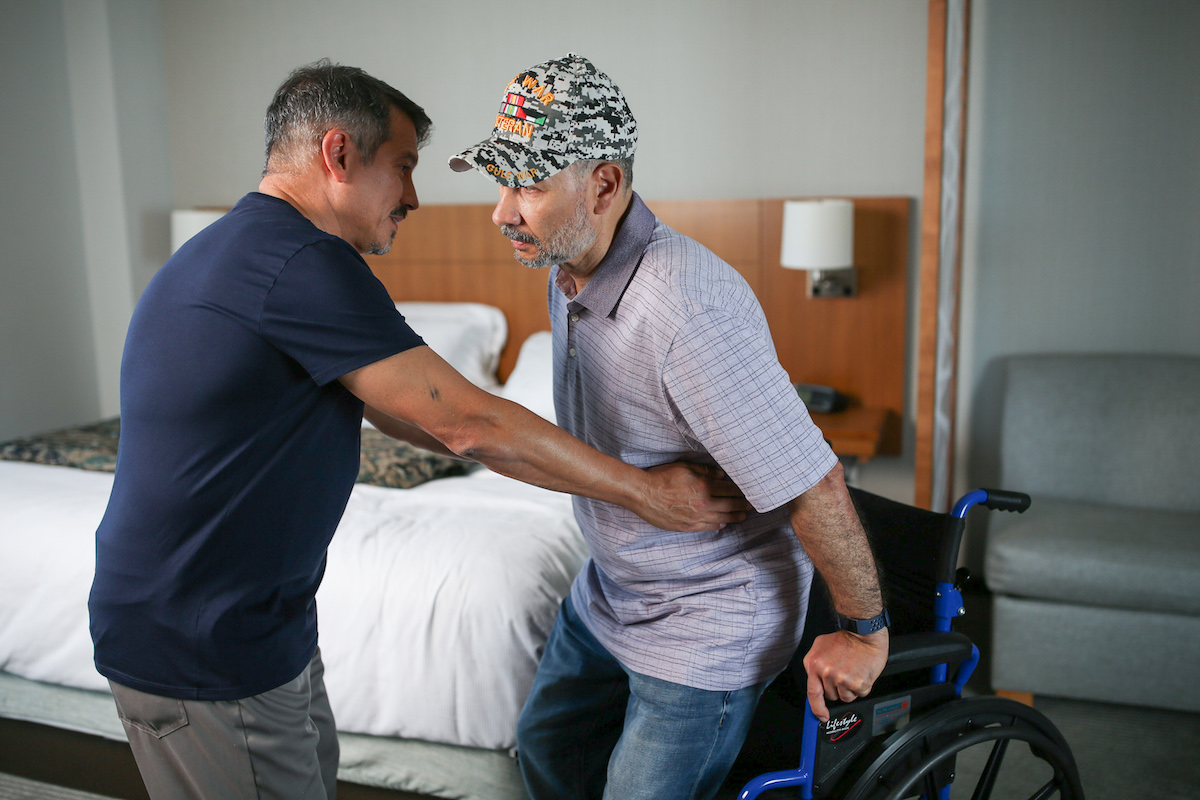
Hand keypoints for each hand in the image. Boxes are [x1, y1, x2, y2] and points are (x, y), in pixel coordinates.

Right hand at [636, 462, 750, 531]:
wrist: (642, 494)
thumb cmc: (662, 477)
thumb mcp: (684, 467)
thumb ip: (705, 471)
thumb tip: (721, 475)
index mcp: (704, 486)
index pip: (730, 490)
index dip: (741, 492)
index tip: (750, 492)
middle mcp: (703, 503)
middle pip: (730, 505)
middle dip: (743, 506)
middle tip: (752, 506)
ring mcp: (696, 517)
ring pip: (721, 518)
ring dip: (734, 517)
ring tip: (743, 516)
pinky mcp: (687, 526)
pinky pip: (708, 527)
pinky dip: (718, 525)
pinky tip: (723, 524)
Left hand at [802, 628, 888, 720]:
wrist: (864, 632)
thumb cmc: (845, 638)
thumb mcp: (820, 646)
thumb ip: (813, 664)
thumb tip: (813, 683)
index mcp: (815, 664)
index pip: (812, 693)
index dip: (817, 708)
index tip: (821, 716)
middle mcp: (827, 672)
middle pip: (831, 696)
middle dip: (837, 688)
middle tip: (843, 672)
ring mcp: (843, 679)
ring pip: (846, 697)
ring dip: (850, 688)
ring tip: (853, 671)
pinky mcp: (858, 683)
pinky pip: (860, 694)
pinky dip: (862, 686)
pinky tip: (861, 672)